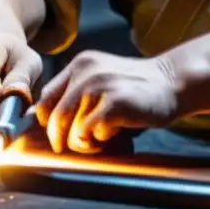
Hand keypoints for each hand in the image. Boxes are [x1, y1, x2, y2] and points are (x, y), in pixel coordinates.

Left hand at [33, 50, 180, 153]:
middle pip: (55, 117)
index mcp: (79, 64)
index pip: (45, 98)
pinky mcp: (116, 102)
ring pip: (72, 129)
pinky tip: (115, 132)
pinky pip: (92, 133)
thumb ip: (73, 92)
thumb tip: (37, 117)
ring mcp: (101, 85)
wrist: (172, 81)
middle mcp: (87, 71)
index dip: (47, 122)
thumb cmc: (134, 87)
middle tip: (80, 144)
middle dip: (62, 139)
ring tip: (102, 135)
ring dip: (85, 142)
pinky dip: (101, 140)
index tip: (58, 133)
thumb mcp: (100, 79)